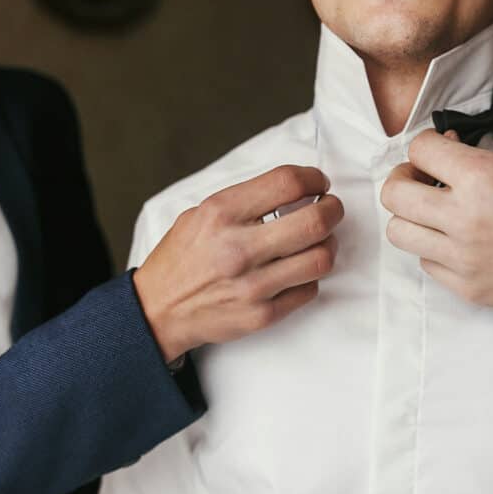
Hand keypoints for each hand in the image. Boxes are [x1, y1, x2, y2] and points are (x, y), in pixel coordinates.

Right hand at [134, 165, 343, 361]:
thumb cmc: (184, 257)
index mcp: (221, 214)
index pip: (287, 183)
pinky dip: (310, 277)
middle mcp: (238, 249)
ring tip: (320, 241)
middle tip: (331, 209)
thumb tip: (297, 187)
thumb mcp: (202, 213)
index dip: (313, 178)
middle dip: (333, 210)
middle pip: (315, 221)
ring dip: (328, 245)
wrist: (158, 310)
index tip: (318, 183)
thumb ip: (246, 199)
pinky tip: (298, 270)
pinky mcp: (262, 314)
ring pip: (321, 259)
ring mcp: (252, 285)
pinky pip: (309, 290)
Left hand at [381, 130, 492, 316]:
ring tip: (434, 214)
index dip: (426, 145)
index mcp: (483, 178)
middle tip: (421, 179)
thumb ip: (483, 158)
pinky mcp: (468, 288)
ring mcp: (463, 258)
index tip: (437, 150)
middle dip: (403, 178)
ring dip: (412, 217)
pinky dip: (435, 250)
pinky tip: (458, 242)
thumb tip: (450, 156)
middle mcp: (465, 218)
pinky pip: (427, 264)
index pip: (419, 149)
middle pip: (393, 194)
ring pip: (399, 233)